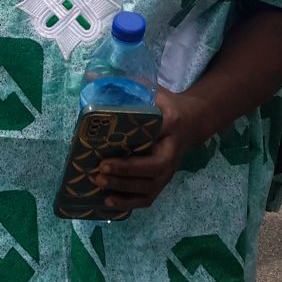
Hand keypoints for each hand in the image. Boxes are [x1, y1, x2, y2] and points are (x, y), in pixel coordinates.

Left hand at [92, 87, 205, 211]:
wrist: (191, 123)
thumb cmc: (165, 105)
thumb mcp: (150, 89)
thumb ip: (123, 84)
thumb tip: (89, 78)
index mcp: (171, 124)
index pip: (155, 136)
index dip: (133, 147)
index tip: (107, 155)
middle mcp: (173, 152)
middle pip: (151, 168)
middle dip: (124, 172)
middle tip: (98, 169)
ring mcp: (169, 170)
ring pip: (148, 187)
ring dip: (123, 188)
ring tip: (98, 182)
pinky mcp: (163, 181)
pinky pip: (147, 198)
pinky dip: (128, 203)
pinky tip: (108, 201)